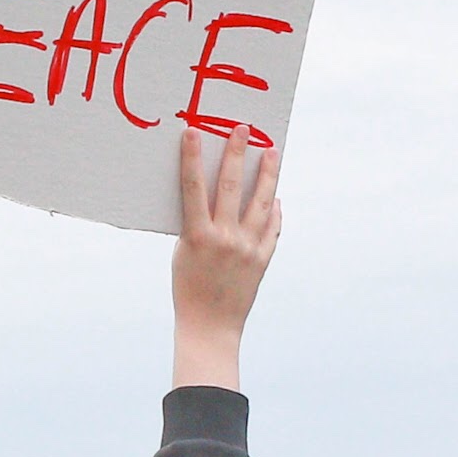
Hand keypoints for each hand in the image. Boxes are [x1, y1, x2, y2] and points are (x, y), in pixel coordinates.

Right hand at [171, 125, 281, 389]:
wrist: (210, 327)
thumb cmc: (188, 290)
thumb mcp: (182, 254)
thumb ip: (196, 226)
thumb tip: (209, 198)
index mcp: (197, 236)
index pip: (194, 188)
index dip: (192, 158)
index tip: (193, 132)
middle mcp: (225, 238)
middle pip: (232, 186)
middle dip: (237, 154)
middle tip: (243, 130)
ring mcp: (248, 248)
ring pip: (261, 201)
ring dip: (267, 174)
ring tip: (272, 152)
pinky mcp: (263, 258)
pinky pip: (272, 227)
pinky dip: (274, 210)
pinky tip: (275, 197)